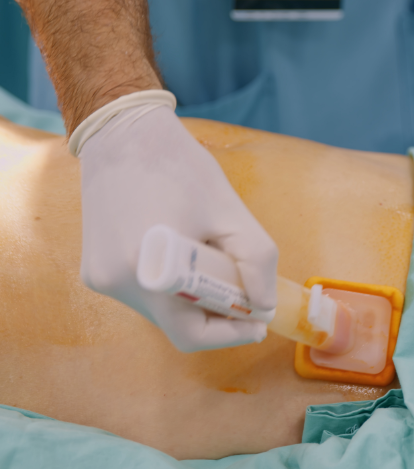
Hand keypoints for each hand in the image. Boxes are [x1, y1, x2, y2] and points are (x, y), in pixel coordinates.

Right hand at [76, 92, 278, 351]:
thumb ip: (256, 262)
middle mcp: (116, 283)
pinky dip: (173, 285)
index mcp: (147, 270)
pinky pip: (145, 292)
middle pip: (177, 324)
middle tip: (245, 291)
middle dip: (217, 313)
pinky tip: (185, 250)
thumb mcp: (232, 212)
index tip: (259, 320)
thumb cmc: (180, 168)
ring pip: (162, 310)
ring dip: (195, 297)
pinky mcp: (95, 270)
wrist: (123, 135)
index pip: (191, 333)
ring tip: (212, 256)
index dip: (231, 333)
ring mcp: (100, 278)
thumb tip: (263, 305)